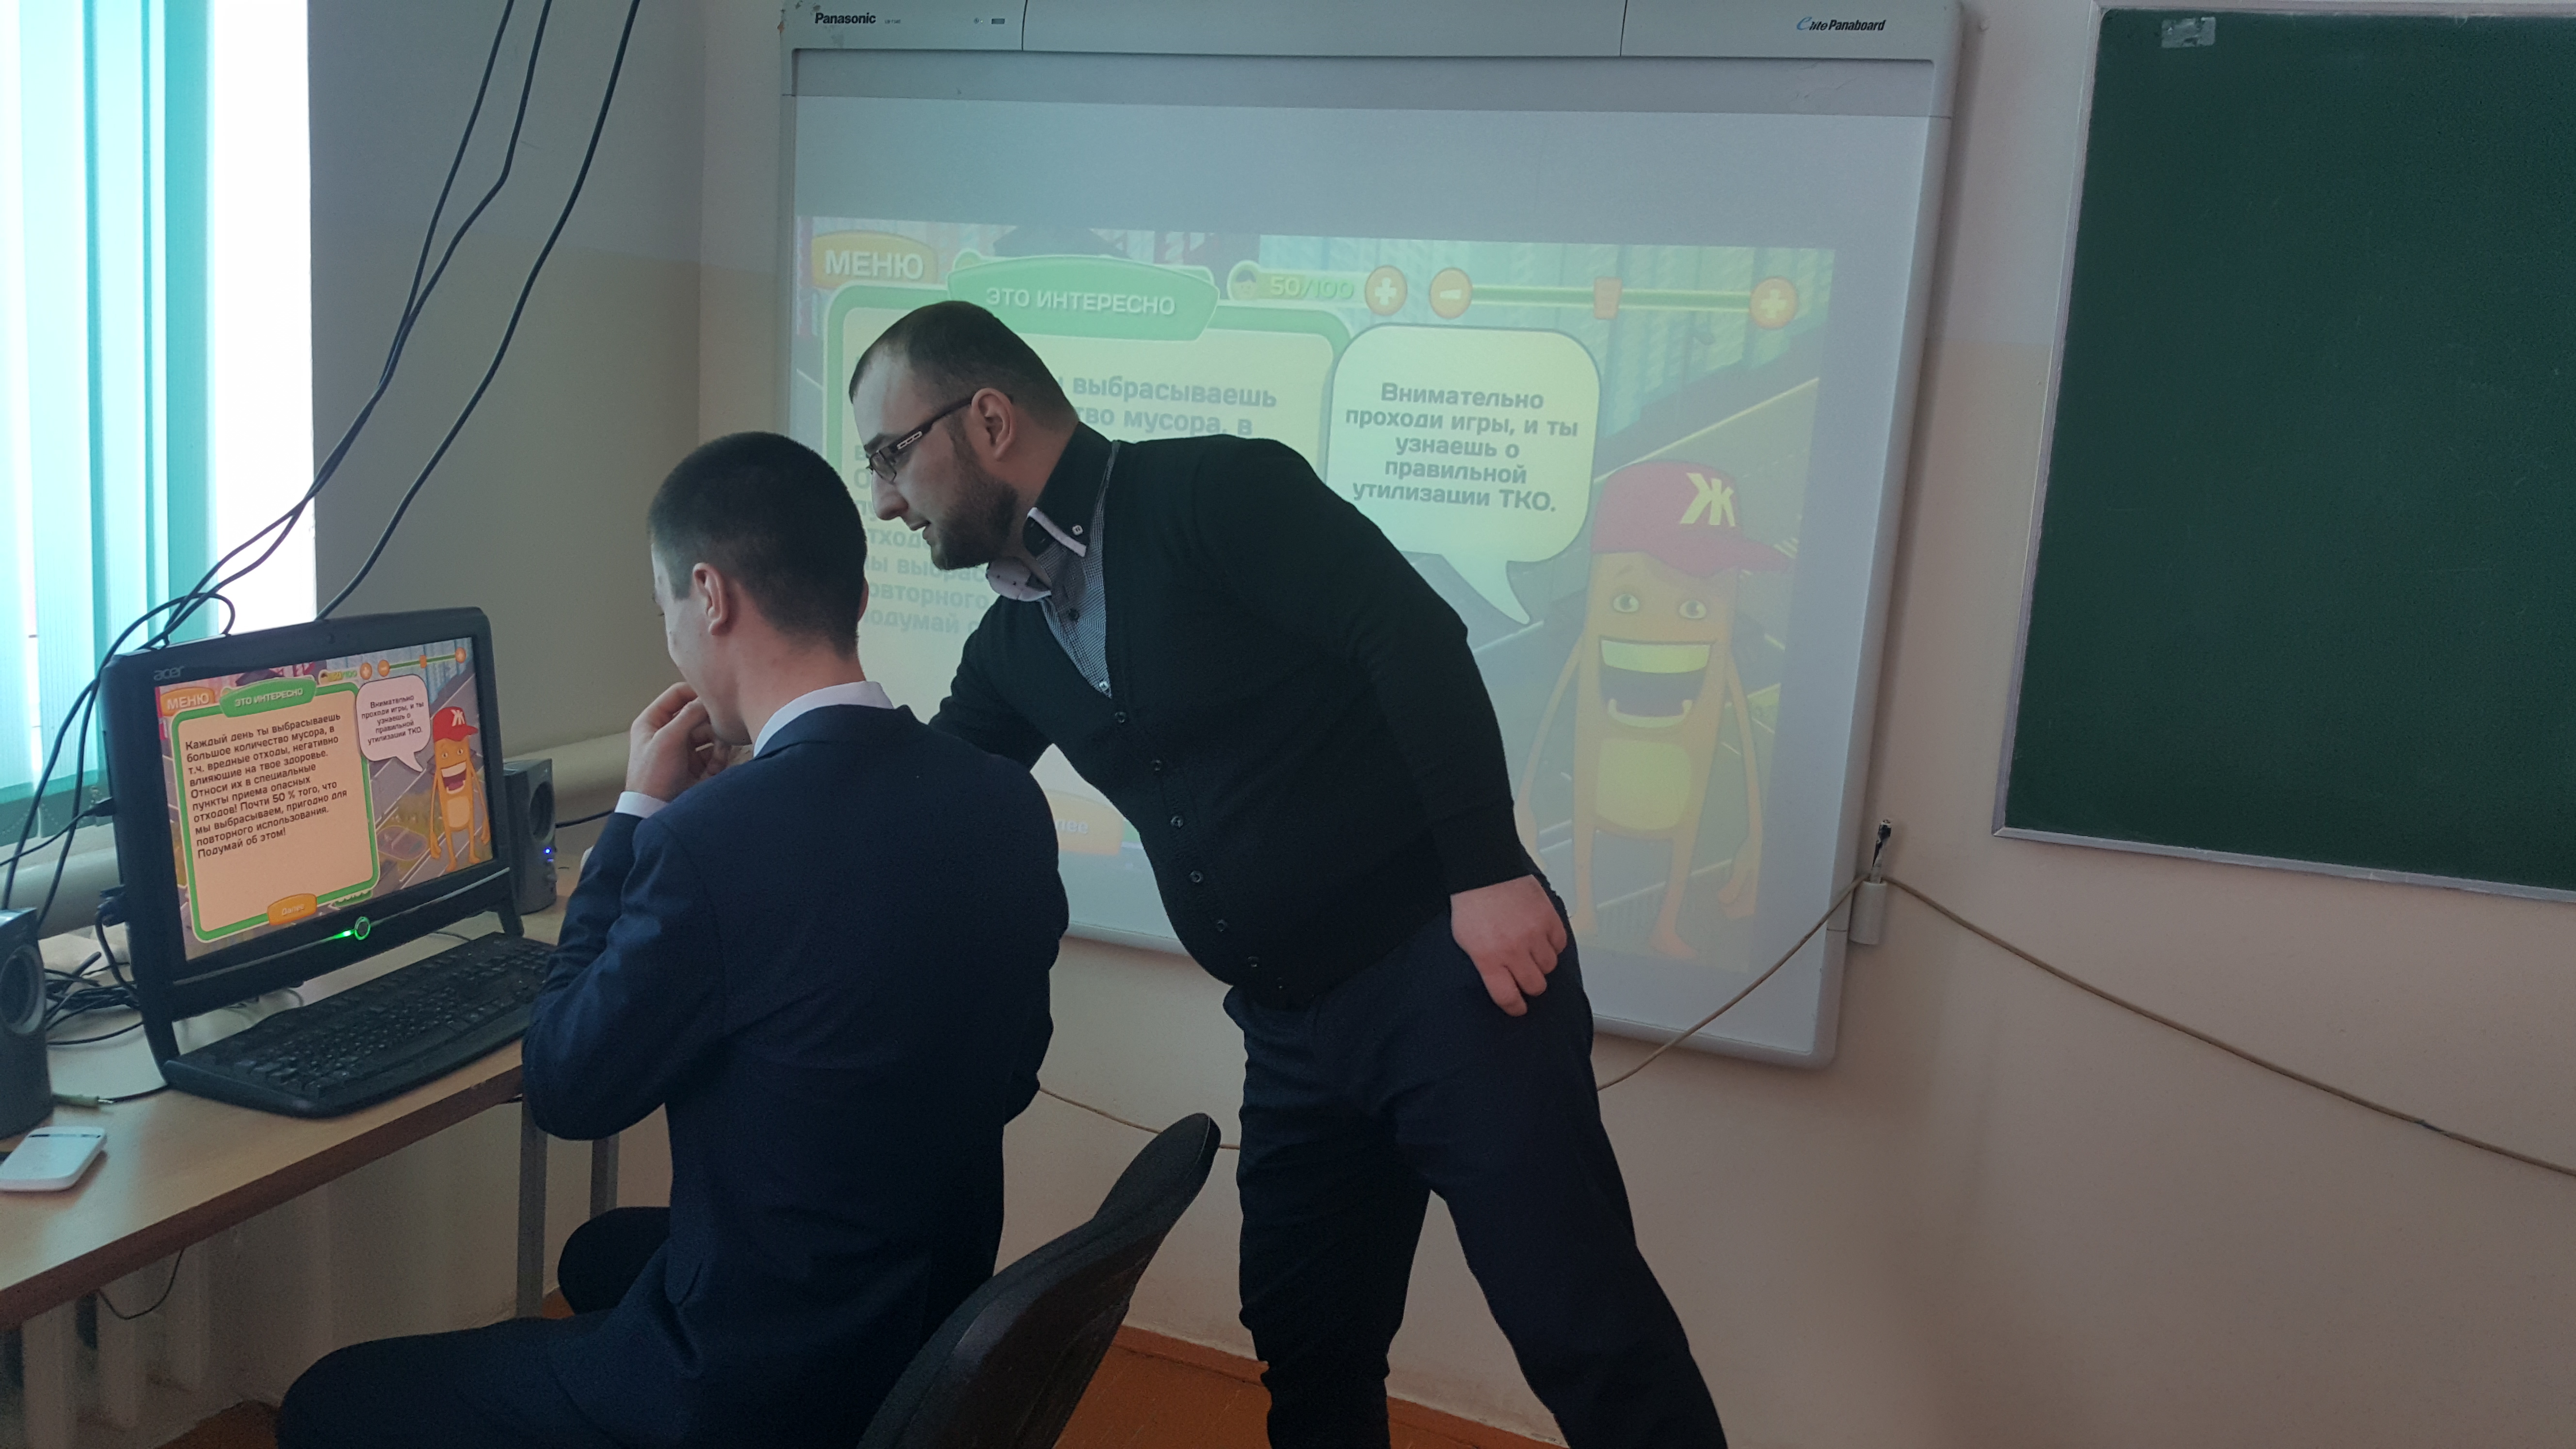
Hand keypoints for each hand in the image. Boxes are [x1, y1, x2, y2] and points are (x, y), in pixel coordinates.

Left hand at [626, 683, 730, 802]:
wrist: (654, 811)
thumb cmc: (652, 777)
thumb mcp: (667, 740)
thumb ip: (688, 715)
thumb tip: (706, 698)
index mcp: (652, 721)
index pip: (677, 694)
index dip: (696, 693)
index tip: (716, 697)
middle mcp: (667, 732)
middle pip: (698, 715)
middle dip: (711, 725)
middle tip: (720, 732)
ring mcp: (682, 748)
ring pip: (709, 734)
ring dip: (717, 744)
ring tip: (718, 758)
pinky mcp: (694, 764)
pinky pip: (713, 753)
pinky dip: (718, 759)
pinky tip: (714, 770)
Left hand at [1451, 874, 1566, 1016]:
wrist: (1485, 871)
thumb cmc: (1471, 903)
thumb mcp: (1465, 942)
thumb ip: (1484, 964)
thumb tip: (1501, 980)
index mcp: (1489, 958)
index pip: (1508, 996)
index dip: (1515, 1007)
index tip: (1518, 1008)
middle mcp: (1514, 950)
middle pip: (1535, 985)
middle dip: (1530, 986)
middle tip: (1526, 978)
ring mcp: (1534, 934)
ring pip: (1549, 966)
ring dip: (1541, 964)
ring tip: (1532, 953)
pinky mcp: (1548, 919)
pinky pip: (1559, 944)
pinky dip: (1553, 945)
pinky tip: (1542, 938)